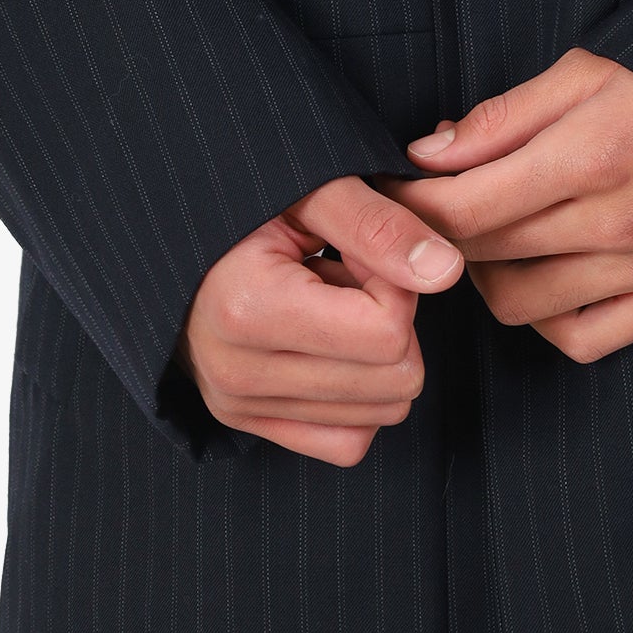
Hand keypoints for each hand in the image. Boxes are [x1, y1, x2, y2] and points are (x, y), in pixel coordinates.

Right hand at [173, 172, 463, 463]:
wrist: (187, 244)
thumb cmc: (253, 205)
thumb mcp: (313, 190)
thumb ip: (379, 224)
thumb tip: (445, 272)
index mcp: (248, 309)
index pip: (388, 331)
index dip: (394, 281)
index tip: (361, 251)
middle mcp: (239, 374)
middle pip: (396, 379)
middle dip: (391, 319)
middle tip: (348, 275)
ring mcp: (241, 409)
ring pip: (382, 413)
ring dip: (375, 355)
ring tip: (333, 304)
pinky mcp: (252, 428)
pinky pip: (349, 443)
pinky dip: (359, 397)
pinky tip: (331, 345)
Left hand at [373, 47, 632, 361]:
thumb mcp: (586, 73)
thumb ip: (502, 115)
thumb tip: (426, 154)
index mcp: (592, 154)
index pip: (464, 205)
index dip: (412, 203)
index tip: (393, 190)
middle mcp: (618, 223)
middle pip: (483, 253)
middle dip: (439, 234)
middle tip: (428, 210)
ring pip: (519, 304)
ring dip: (485, 275)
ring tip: (487, 238)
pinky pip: (579, 339)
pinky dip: (545, 317)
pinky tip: (539, 276)